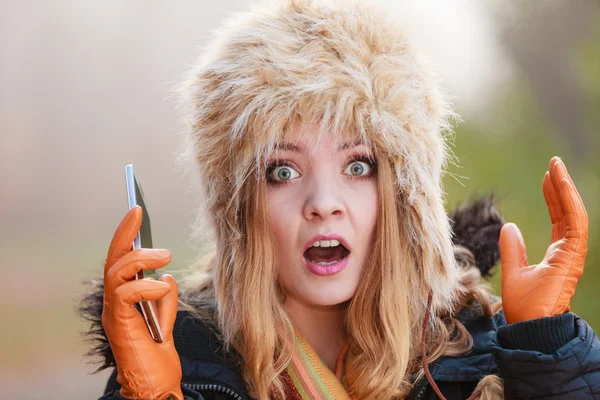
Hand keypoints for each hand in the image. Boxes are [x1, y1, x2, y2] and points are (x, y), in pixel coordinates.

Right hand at [102, 206, 182, 399]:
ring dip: (140, 258)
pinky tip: (163, 286)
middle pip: (113, 259)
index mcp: (124, 298)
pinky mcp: (119, 324)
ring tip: (164, 255)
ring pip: (116, 272)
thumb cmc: (157, 357)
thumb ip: (163, 299)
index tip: (136, 209)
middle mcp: (114, 302)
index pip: (121, 260)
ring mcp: (114, 313)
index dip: (126, 234)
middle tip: (139, 214)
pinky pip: (126, 294)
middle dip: (124, 232)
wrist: (155, 386)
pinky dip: (146, 286)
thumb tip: (165, 276)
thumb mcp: (164, 320)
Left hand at [500, 156, 588, 323]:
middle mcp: (569, 252)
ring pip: (574, 214)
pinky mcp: (573, 256)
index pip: (559, 219)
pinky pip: (574, 223)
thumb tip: (508, 225)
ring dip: (566, 189)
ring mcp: (573, 254)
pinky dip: (568, 202)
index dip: (553, 198)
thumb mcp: (514, 272)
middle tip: (554, 164)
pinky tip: (560, 184)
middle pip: (567, 212)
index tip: (547, 177)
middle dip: (561, 187)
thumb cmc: (524, 308)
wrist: (531, 327)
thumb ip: (512, 249)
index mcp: (558, 255)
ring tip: (556, 166)